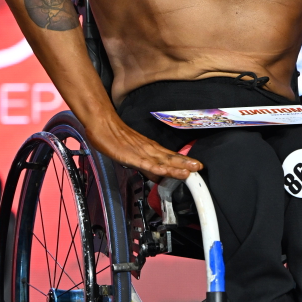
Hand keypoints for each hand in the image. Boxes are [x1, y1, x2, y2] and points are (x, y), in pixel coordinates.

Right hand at [84, 110, 202, 181]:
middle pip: (169, 158)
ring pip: (161, 161)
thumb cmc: (114, 136)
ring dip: (176, 166)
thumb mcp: (133, 155)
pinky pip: (145, 163)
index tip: (196, 167)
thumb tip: (158, 177)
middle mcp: (148, 149)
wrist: (102, 123)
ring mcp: (141, 151)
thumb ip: (146, 166)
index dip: (183, 162)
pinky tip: (164, 172)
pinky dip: (156, 168)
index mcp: (150, 148)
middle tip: (199, 167)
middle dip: (185, 163)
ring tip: (190, 170)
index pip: (170, 157)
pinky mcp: (131, 155)